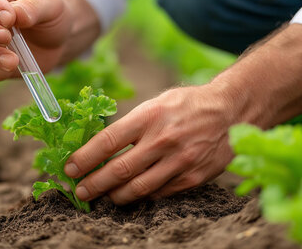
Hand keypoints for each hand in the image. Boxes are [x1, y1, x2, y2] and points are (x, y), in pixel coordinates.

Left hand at [63, 23, 301, 204]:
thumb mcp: (155, 103)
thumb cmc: (185, 105)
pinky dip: (142, 196)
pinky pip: (160, 193)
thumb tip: (99, 147)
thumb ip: (131, 125)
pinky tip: (131, 195)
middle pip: (120, 170)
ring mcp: (179, 161)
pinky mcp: (193, 177)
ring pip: (139, 188)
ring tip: (103, 197)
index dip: (85, 158)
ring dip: (116, 196)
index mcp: (149, 116)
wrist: (231, 110)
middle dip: (95, 184)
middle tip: (80, 191)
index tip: (70, 168)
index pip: (108, 141)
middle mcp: (163, 139)